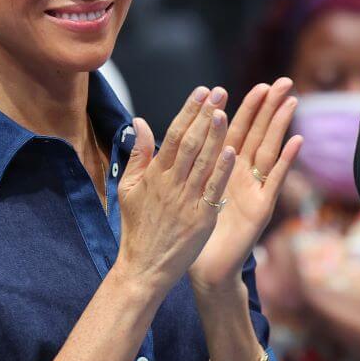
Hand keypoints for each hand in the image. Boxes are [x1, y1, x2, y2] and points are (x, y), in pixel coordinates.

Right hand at [114, 86, 236, 296]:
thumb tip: (139, 121)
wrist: (144, 269)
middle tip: (219, 92)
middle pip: (190, 143)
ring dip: (215, 135)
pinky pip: (213, 190)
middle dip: (205, 115)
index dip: (188, 112)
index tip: (202, 92)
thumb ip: (138, 154)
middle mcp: (171, 184)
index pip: (173, 136)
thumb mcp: (128, 189)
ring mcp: (186, 201)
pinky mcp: (201, 218)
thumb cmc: (137, 228)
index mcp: (154, 176)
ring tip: (225, 110)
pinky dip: (221, 170)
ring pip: (203, 162)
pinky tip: (231, 150)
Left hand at [188, 78, 302, 294]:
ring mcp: (254, 189)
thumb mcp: (177, 187)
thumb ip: (170, 157)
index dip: (244, 107)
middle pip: (257, 133)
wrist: (203, 267)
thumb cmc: (191, 229)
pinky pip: (275, 181)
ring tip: (291, 100)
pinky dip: (286, 161)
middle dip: (268, 107)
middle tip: (281, 81)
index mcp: (222, 167)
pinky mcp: (261, 208)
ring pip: (268, 149)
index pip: (234, 129)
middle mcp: (241, 174)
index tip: (255, 84)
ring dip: (280, 125)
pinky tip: (297, 141)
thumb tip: (147, 125)